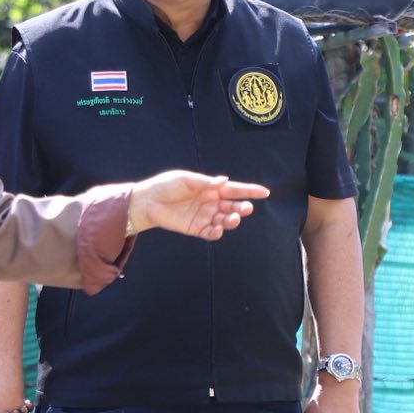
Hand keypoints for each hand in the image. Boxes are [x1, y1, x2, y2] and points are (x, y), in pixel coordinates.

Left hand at [128, 172, 269, 239]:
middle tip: (245, 208)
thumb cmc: (166, 186)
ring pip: (225, 220)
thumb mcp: (185, 179)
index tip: (265, 192)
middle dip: (242, 207)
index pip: (235, 189)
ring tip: (231, 219)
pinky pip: (211, 233)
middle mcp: (211, 203)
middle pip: (233, 206)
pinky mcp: (196, 229)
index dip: (250, 191)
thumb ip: (205, 182)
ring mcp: (205, 216)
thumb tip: (224, 180)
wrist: (148, 202)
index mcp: (211, 188)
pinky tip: (218, 229)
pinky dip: (217, 232)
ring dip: (232, 220)